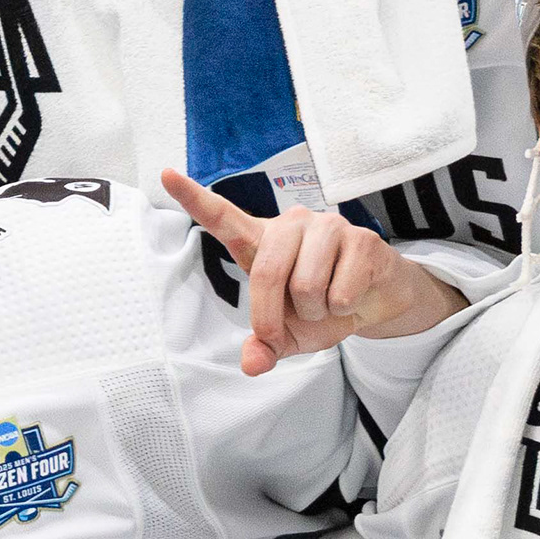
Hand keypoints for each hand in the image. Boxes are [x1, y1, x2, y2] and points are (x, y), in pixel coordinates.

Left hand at [168, 171, 463, 373]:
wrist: (375, 300)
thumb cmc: (320, 308)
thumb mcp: (287, 337)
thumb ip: (264, 348)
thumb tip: (253, 364)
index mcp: (261, 241)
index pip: (222, 217)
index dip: (193, 198)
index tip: (165, 175)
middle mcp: (291, 224)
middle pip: (266, 273)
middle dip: (274, 315)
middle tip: (293, 324)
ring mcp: (328, 226)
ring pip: (307, 285)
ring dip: (316, 310)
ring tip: (326, 301)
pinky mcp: (362, 238)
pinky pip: (341, 290)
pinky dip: (343, 307)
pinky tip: (350, 294)